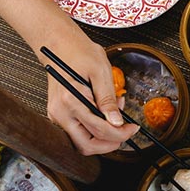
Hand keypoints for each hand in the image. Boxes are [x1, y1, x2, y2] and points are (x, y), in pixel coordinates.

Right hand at [41, 34, 137, 155]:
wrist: (59, 45)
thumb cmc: (79, 53)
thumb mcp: (101, 72)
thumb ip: (108, 100)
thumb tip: (116, 122)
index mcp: (70, 100)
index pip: (99, 129)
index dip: (120, 133)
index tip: (133, 129)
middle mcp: (60, 112)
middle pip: (86, 145)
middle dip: (109, 143)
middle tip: (125, 132)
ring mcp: (57, 116)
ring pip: (82, 143)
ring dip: (102, 137)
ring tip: (114, 117)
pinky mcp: (60, 116)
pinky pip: (78, 133)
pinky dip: (94, 130)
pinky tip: (103, 115)